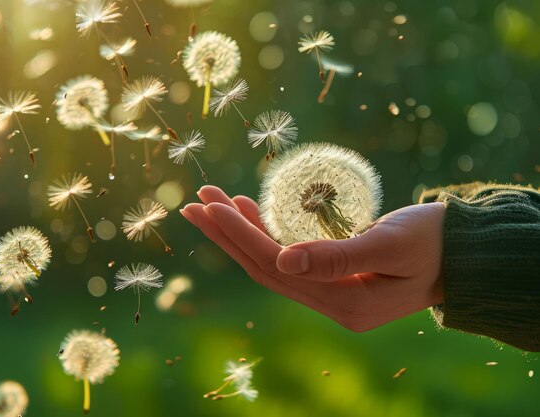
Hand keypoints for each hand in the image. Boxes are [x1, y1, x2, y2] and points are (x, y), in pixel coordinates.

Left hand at [180, 186, 444, 331]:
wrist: (463, 253)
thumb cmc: (435, 242)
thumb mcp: (390, 243)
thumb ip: (337, 255)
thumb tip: (281, 261)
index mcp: (346, 303)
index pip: (277, 268)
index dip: (241, 236)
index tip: (211, 206)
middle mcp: (332, 305)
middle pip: (265, 269)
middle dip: (227, 235)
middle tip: (193, 205)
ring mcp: (331, 294)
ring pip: (272, 264)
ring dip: (240, 234)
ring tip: (210, 205)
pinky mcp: (333, 279)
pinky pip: (289, 259)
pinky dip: (265, 235)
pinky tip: (246, 214)